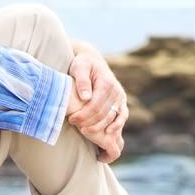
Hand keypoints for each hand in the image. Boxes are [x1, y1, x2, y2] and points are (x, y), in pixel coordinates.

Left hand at [67, 40, 127, 162]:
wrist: (92, 60)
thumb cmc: (83, 64)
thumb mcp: (79, 67)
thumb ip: (82, 81)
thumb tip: (85, 97)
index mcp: (106, 83)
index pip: (95, 105)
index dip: (83, 115)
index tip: (71, 119)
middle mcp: (116, 91)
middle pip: (102, 114)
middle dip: (88, 123)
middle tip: (75, 125)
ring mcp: (120, 97)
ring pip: (111, 118)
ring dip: (98, 127)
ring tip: (84, 131)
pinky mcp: (121, 102)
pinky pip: (122, 116)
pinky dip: (117, 126)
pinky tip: (108, 133)